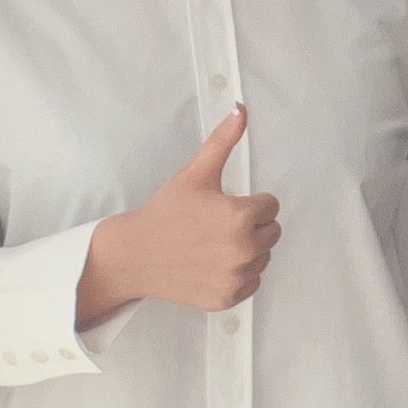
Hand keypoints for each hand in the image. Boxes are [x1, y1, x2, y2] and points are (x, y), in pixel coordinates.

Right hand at [79, 107, 281, 322]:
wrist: (134, 254)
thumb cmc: (166, 211)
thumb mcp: (195, 173)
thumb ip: (223, 141)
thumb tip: (241, 109)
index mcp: (241, 217)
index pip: (271, 206)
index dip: (250, 202)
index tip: (225, 205)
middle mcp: (243, 251)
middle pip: (272, 232)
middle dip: (252, 225)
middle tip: (219, 224)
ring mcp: (236, 278)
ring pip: (263, 258)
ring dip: (247, 250)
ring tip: (214, 243)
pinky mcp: (227, 298)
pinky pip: (251, 283)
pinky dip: (238, 274)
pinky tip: (212, 263)